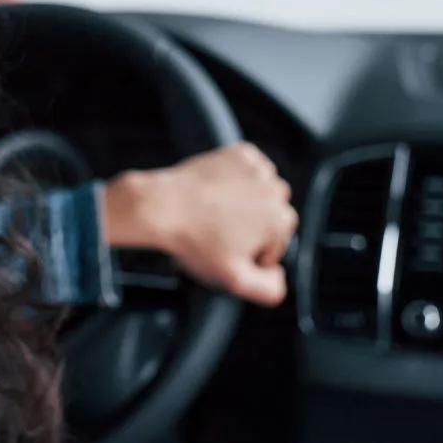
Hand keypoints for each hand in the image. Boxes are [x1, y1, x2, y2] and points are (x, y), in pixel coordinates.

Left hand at [103, 142, 298, 305]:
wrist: (162, 206)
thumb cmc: (195, 240)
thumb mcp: (233, 280)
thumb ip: (268, 289)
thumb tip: (279, 279)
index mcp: (280, 221)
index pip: (275, 246)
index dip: (251, 254)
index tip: (229, 251)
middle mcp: (276, 191)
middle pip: (271, 218)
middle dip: (252, 227)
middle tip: (219, 233)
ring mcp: (259, 169)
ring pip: (262, 193)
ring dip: (247, 202)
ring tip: (216, 213)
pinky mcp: (242, 153)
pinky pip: (249, 171)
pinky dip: (238, 179)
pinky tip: (218, 193)